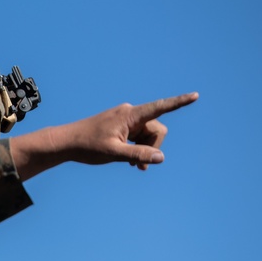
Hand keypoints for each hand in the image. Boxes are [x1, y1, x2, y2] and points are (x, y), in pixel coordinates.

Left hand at [9, 92, 198, 178]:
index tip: (195, 95)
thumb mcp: (114, 153)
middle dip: (152, 147)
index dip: (179, 103)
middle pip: (156, 130)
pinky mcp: (122, 127)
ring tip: (131, 165)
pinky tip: (131, 162)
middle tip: (136, 165)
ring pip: (148, 135)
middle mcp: (130, 114)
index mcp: (129, 115)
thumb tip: (161, 157)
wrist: (66, 142)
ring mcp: (126, 120)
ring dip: (144, 150)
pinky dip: (138, 149)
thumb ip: (139, 155)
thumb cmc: (87, 146)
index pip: (159, 107)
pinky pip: (139, 137)